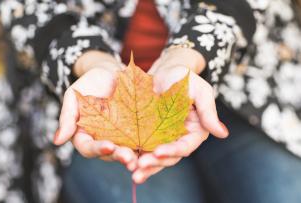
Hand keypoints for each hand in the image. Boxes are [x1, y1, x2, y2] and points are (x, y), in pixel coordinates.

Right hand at [54, 51, 136, 170]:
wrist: (112, 72)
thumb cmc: (90, 82)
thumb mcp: (74, 96)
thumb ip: (67, 117)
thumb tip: (57, 141)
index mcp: (85, 135)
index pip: (88, 147)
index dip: (97, 149)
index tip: (108, 146)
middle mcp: (102, 140)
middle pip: (109, 154)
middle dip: (119, 156)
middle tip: (129, 158)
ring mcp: (120, 138)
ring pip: (126, 152)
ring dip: (134, 157)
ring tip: (142, 160)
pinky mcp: (136, 133)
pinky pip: (142, 142)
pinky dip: (148, 147)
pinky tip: (157, 149)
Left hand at [132, 47, 228, 183]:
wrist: (163, 72)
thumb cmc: (184, 78)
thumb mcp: (199, 90)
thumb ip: (208, 111)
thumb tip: (223, 133)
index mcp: (195, 131)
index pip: (185, 146)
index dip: (173, 151)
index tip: (158, 152)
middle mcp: (179, 139)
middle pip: (169, 157)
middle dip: (155, 164)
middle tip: (139, 168)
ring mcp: (163, 138)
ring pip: (155, 157)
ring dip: (145, 166)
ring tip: (132, 171)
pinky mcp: (148, 135)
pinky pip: (142, 148)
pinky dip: (135, 155)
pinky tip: (124, 160)